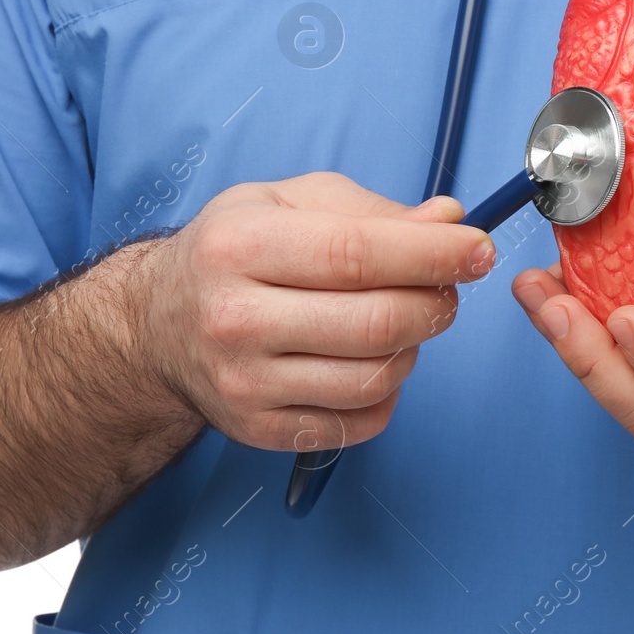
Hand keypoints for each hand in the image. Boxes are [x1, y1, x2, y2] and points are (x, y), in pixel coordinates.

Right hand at [140, 172, 494, 451]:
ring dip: (413, 347)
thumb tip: (450, 223)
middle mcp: (235, 319)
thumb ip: (373, 210)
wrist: (155, 325)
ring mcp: (246, 384)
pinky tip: (371, 361)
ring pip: (376, 378)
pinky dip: (388, 391)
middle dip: (436, 303)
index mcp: (240, 246)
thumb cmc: (232, 252)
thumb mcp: (288, 202)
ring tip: (401, 321)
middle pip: (376, 324)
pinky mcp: (261, 431)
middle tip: (446, 287)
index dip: (433, 254)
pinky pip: (361, 422)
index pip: (358, 255)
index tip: (478, 249)